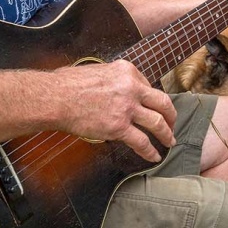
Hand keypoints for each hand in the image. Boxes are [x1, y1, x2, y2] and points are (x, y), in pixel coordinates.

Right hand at [54, 61, 176, 161]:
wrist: (54, 98)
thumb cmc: (68, 84)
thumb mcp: (98, 70)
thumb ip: (114, 80)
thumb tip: (119, 90)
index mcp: (127, 71)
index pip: (148, 86)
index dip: (151, 99)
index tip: (153, 107)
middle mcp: (131, 88)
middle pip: (162, 102)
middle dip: (171, 115)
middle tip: (172, 123)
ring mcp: (126, 108)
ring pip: (157, 123)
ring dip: (166, 134)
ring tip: (169, 141)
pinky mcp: (118, 127)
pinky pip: (141, 141)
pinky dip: (150, 151)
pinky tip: (154, 156)